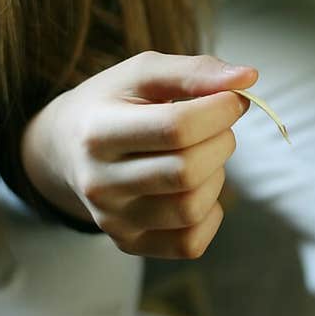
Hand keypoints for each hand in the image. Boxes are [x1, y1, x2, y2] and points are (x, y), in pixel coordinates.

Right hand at [21, 51, 257, 257]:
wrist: (66, 148)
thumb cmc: (113, 103)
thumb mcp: (143, 72)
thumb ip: (195, 71)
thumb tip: (248, 79)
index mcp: (98, 131)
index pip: (176, 128)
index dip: (220, 111)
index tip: (232, 100)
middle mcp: (99, 182)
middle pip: (187, 172)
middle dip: (221, 142)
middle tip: (216, 127)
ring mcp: (112, 219)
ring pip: (192, 208)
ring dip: (216, 176)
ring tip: (202, 155)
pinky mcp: (128, 242)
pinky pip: (190, 244)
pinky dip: (210, 214)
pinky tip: (197, 188)